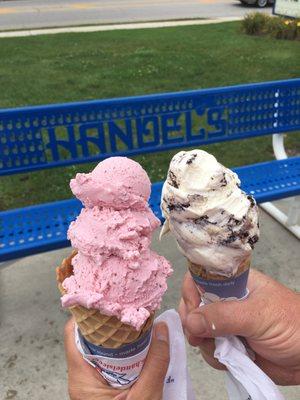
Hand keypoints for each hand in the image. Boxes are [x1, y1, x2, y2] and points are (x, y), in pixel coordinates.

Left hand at [64, 318, 168, 399]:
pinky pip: (108, 363)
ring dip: (117, 338)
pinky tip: (139, 347)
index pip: (74, 334)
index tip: (107, 299)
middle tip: (129, 310)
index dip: (87, 313)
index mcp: (81, 378)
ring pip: (100, 350)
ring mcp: (90, 384)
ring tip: (136, 324)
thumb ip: (155, 362)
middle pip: (88, 338)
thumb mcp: (146, 397)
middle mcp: (81, 378)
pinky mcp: (101, 390)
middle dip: (109, 323)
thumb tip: (163, 328)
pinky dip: (122, 353)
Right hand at [179, 269, 299, 385]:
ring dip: (205, 343)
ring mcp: (226, 324)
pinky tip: (231, 359)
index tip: (193, 308)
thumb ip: (224, 316)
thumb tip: (190, 321)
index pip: (202, 276)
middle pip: (194, 304)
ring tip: (224, 349)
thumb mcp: (259, 315)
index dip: (192, 289)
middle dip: (193, 321)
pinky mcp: (229, 346)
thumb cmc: (293, 325)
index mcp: (235, 283)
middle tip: (199, 335)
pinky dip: (214, 357)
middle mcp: (227, 302)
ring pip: (198, 330)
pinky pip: (208, 349)